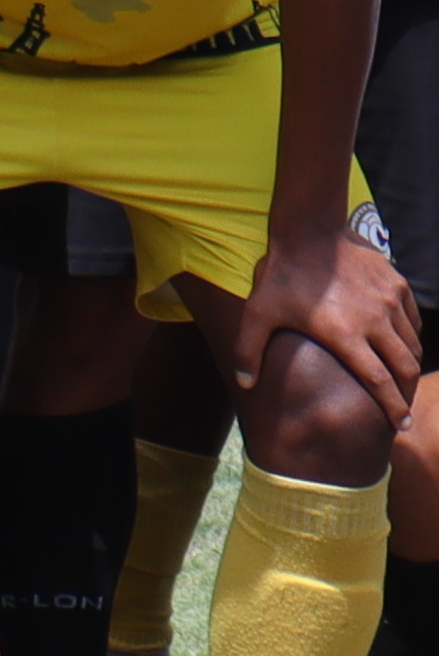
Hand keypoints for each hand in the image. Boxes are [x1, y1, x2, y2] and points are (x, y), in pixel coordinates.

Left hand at [237, 210, 422, 410]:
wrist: (309, 231)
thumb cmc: (281, 276)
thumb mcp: (257, 313)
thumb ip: (248, 350)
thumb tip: (244, 384)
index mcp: (345, 334)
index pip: (379, 380)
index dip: (392, 406)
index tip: (400, 424)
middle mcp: (375, 320)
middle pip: (405, 366)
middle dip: (407, 391)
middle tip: (404, 410)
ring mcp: (390, 301)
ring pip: (412, 343)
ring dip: (408, 364)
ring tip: (400, 379)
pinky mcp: (397, 284)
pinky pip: (412, 319)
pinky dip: (410, 336)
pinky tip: (400, 344)